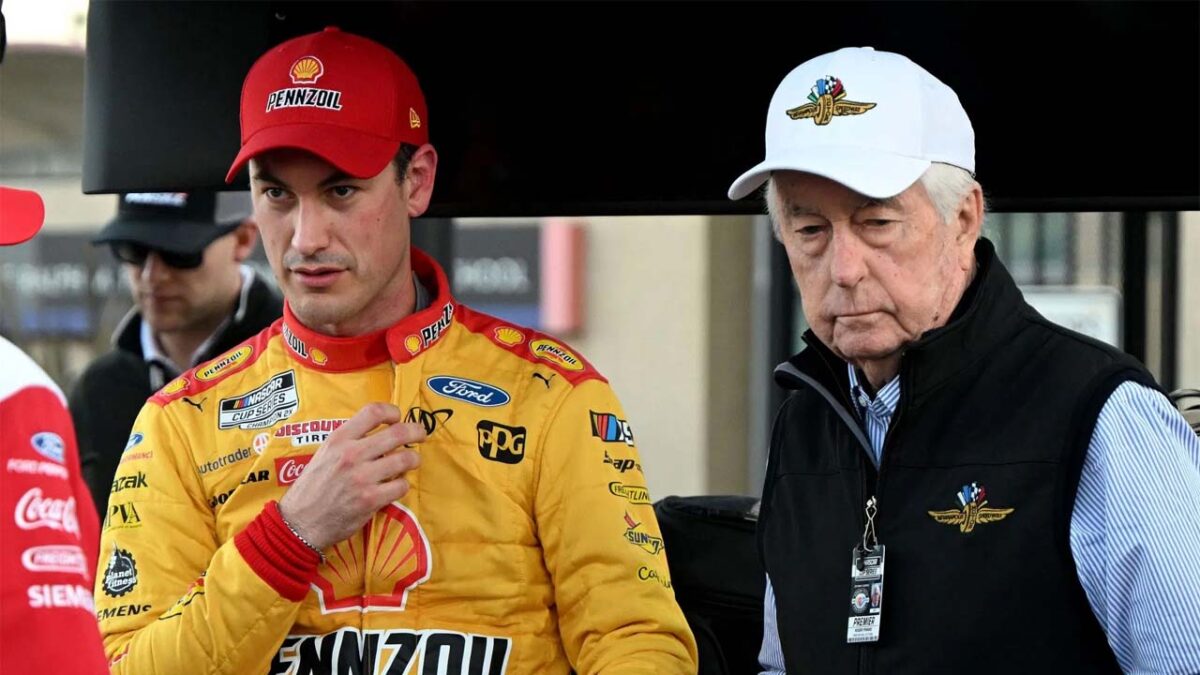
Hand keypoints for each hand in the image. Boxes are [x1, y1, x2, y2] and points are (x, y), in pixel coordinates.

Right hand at [278, 403, 423, 550]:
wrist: (300, 523)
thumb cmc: (312, 487)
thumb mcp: (324, 454)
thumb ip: (348, 441)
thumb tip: (378, 432)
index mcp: (339, 439)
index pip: (373, 412)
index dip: (392, 411)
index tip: (397, 417)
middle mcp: (351, 454)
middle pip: (398, 433)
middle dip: (416, 432)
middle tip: (420, 435)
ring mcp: (362, 478)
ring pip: (405, 459)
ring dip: (413, 460)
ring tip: (411, 462)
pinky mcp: (371, 500)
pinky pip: (401, 486)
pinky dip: (402, 485)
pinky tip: (396, 486)